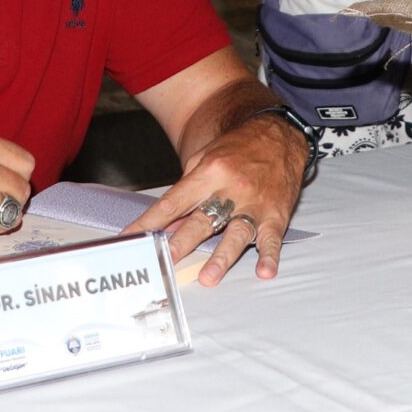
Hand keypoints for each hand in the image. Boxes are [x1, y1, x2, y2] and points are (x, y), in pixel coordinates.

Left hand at [125, 111, 306, 285]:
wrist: (279, 134)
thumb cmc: (237, 149)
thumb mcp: (205, 159)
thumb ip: (187, 192)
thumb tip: (166, 225)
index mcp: (209, 173)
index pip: (173, 202)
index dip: (151, 221)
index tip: (132, 238)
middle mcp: (230, 189)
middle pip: (202, 220)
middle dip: (182, 242)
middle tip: (166, 260)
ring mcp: (255, 203)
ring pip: (236, 232)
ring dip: (222, 257)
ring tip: (208, 277)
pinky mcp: (276, 214)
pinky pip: (272, 237)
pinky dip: (270, 255)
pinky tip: (265, 270)